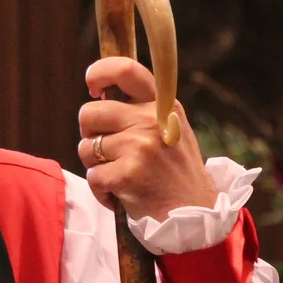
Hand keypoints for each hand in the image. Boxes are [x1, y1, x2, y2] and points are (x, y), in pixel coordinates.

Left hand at [77, 57, 217, 221]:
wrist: (196, 214)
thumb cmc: (174, 172)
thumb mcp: (170, 129)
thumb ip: (139, 110)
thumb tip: (98, 95)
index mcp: (162, 105)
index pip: (125, 69)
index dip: (99, 72)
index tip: (93, 87)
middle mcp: (151, 120)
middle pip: (89, 113)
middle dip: (89, 134)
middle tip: (109, 151)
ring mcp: (139, 146)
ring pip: (86, 147)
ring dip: (96, 166)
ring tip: (122, 175)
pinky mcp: (127, 174)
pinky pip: (92, 176)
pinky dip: (101, 190)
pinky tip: (122, 193)